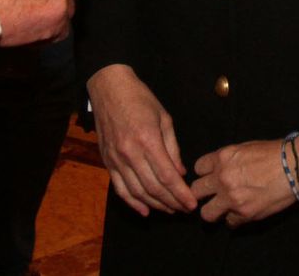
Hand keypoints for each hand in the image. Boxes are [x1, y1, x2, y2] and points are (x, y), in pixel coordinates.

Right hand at [86, 65, 196, 215]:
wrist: (109, 89)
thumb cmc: (140, 99)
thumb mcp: (164, 118)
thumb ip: (172, 148)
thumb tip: (180, 172)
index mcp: (148, 140)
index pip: (167, 176)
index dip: (180, 193)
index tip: (191, 204)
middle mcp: (130, 153)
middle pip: (153, 188)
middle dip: (171, 202)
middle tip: (184, 210)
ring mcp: (116, 159)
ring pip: (137, 192)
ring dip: (154, 205)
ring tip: (169, 210)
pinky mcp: (107, 161)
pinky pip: (119, 188)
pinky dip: (132, 202)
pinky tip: (144, 210)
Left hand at [192, 137, 298, 226]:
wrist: (295, 167)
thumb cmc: (275, 154)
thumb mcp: (246, 147)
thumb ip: (228, 160)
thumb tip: (218, 169)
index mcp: (223, 158)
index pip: (198, 169)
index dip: (205, 174)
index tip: (211, 177)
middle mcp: (223, 178)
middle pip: (195, 191)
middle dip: (203, 194)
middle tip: (213, 195)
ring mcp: (232, 198)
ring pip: (206, 213)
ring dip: (214, 211)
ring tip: (224, 208)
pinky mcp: (244, 213)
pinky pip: (229, 223)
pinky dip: (235, 219)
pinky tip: (243, 212)